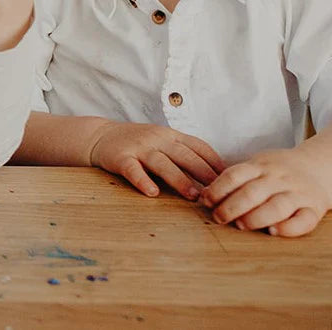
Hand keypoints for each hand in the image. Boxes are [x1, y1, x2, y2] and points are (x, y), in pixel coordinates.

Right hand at [89, 121, 225, 199]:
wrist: (100, 136)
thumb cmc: (138, 144)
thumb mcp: (162, 142)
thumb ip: (183, 155)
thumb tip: (215, 177)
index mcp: (170, 135)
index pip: (198, 146)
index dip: (215, 162)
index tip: (231, 179)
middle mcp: (157, 138)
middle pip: (184, 155)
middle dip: (203, 173)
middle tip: (219, 191)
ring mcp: (139, 147)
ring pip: (162, 163)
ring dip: (180, 179)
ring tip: (194, 196)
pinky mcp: (121, 157)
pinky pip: (133, 170)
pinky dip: (143, 180)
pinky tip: (152, 192)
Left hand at [198, 148, 330, 236]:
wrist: (319, 167)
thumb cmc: (278, 171)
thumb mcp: (257, 165)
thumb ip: (236, 179)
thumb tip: (205, 196)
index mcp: (262, 165)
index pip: (235, 175)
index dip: (218, 189)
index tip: (206, 201)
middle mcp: (279, 178)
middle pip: (253, 192)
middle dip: (232, 207)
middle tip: (219, 217)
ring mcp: (298, 193)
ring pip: (277, 206)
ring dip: (256, 217)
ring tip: (241, 225)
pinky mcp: (315, 209)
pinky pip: (304, 220)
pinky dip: (289, 227)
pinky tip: (274, 232)